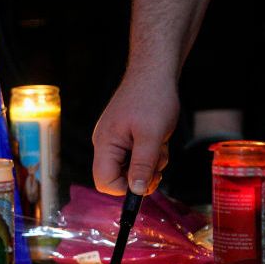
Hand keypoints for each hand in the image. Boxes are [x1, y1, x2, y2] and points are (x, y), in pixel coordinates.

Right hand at [92, 72, 177, 195]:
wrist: (154, 73)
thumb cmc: (151, 98)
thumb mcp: (151, 136)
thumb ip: (142, 165)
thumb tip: (135, 191)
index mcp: (105, 144)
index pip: (105, 182)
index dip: (126, 188)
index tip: (147, 182)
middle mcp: (105, 144)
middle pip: (117, 177)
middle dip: (141, 175)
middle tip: (158, 163)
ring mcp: (114, 140)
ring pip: (130, 168)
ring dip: (150, 164)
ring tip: (159, 144)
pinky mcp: (124, 136)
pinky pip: (135, 156)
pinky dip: (150, 154)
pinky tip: (158, 139)